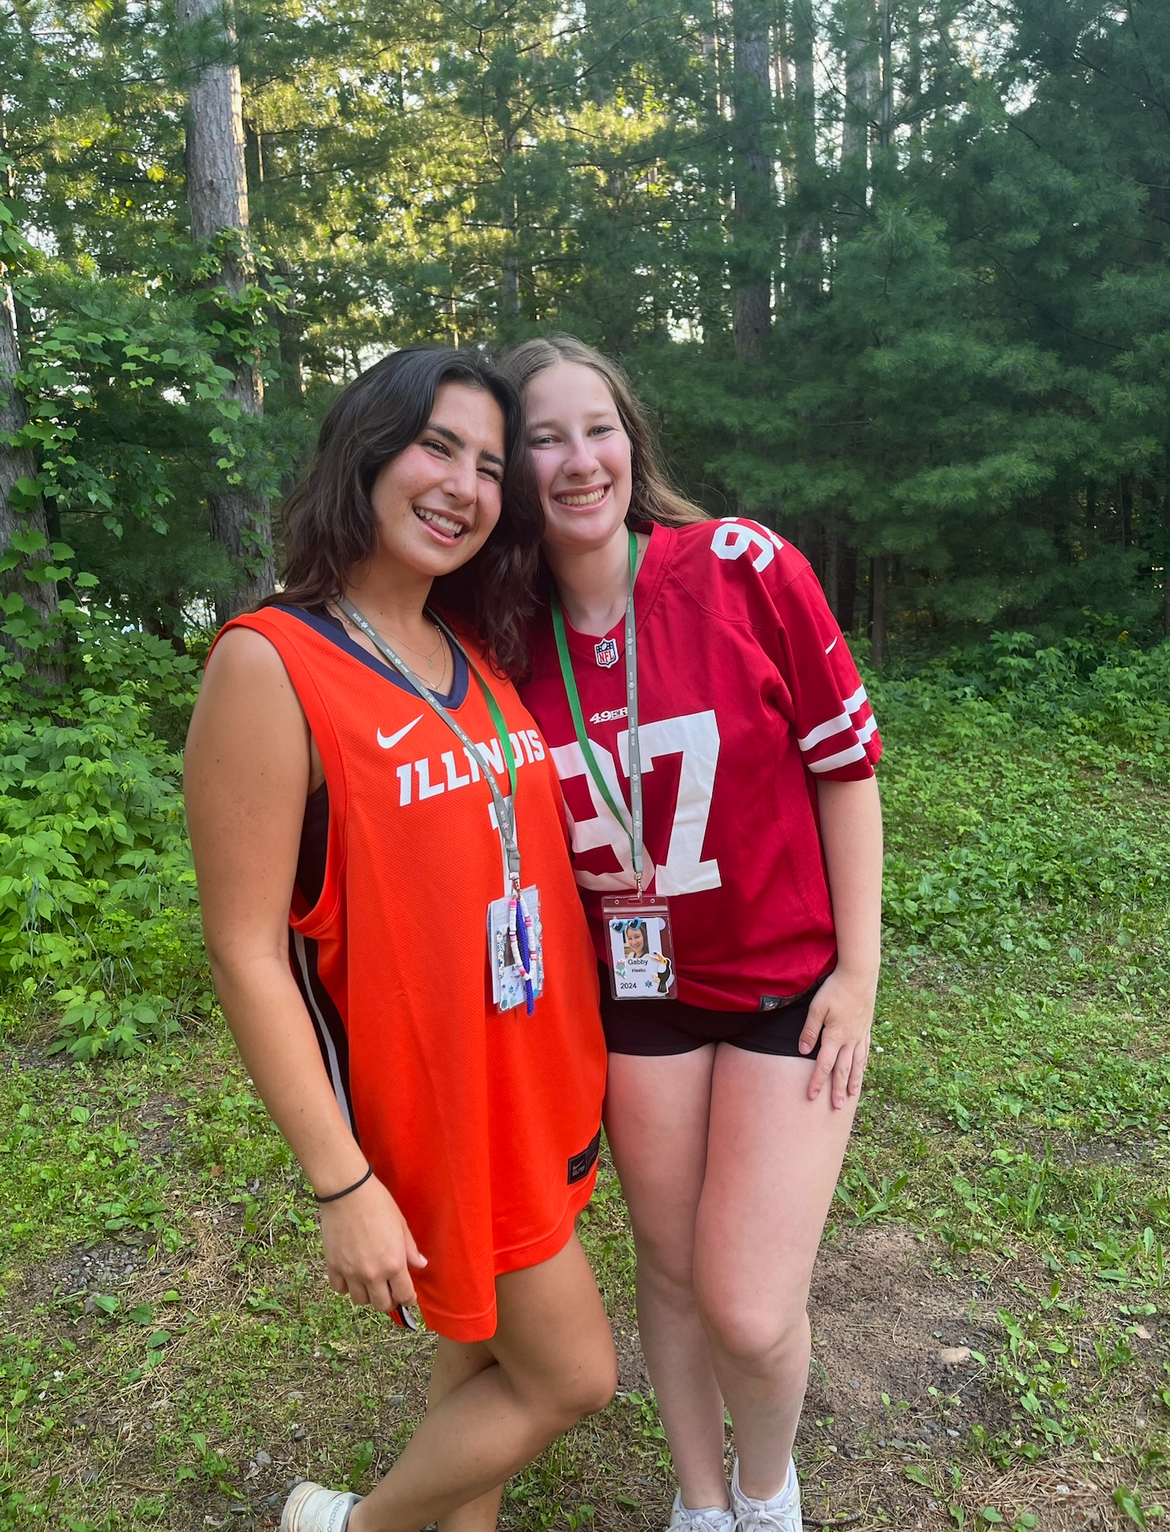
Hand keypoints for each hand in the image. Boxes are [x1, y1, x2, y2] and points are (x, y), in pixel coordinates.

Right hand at [318, 1173, 427, 1313]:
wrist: (348, 1192)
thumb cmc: (378, 1204)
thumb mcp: (401, 1225)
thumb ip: (410, 1249)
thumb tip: (420, 1264)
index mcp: (394, 1264)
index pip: (404, 1296)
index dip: (408, 1299)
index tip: (408, 1295)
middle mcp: (373, 1274)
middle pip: (381, 1305)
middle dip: (389, 1300)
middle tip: (389, 1290)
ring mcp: (351, 1272)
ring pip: (360, 1300)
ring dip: (367, 1294)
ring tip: (370, 1282)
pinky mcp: (333, 1266)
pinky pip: (339, 1289)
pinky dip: (346, 1286)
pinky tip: (351, 1275)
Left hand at [797, 967, 876, 1108]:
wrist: (860, 974)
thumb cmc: (835, 989)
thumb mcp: (817, 1008)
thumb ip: (809, 1030)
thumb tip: (802, 1051)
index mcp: (835, 1037)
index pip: (824, 1065)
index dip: (817, 1082)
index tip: (811, 1096)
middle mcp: (849, 1040)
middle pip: (843, 1070)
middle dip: (838, 1089)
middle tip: (836, 1107)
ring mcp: (860, 1034)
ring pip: (857, 1064)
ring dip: (853, 1081)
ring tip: (852, 1095)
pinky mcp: (866, 1027)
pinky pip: (865, 1051)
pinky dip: (863, 1064)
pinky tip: (862, 1070)